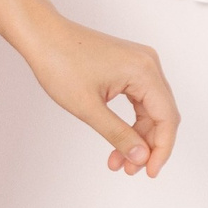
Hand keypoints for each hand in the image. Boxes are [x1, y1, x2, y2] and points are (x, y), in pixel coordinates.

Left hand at [22, 12, 178, 176]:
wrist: (40, 35)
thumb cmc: (59, 63)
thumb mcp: (88, 107)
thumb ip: (118, 134)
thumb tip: (141, 157)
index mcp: (144, 71)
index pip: (167, 118)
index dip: (161, 149)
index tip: (150, 172)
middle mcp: (148, 64)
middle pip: (161, 114)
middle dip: (147, 145)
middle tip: (130, 169)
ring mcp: (139, 63)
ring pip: (149, 109)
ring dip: (137, 136)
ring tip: (118, 160)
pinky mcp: (128, 66)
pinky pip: (138, 99)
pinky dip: (129, 121)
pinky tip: (117, 139)